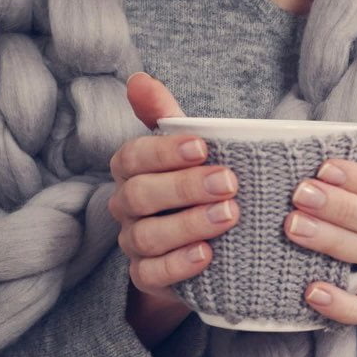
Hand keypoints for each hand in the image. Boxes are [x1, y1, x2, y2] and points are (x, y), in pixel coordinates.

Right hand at [108, 73, 239, 339]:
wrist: (203, 248)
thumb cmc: (195, 189)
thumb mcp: (188, 152)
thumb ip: (165, 117)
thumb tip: (138, 78)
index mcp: (132, 171)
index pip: (133, 156)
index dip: (165, 151)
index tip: (203, 147)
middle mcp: (127, 207)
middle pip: (140, 196)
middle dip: (185, 187)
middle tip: (230, 183)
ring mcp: (134, 244)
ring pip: (147, 236)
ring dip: (188, 225)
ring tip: (229, 215)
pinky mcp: (147, 277)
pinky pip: (152, 274)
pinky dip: (179, 265)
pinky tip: (208, 255)